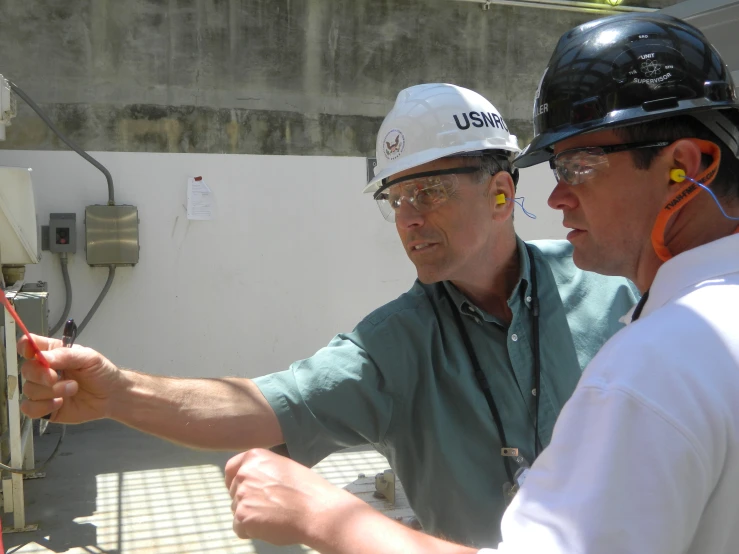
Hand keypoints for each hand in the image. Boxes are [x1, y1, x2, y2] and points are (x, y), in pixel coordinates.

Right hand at [19, 333, 127, 422]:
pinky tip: (60, 403)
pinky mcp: (45, 408)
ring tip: (72, 389)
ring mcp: (43, 390)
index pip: (29, 345)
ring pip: (29, 389)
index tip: (31, 352)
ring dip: (51, 391)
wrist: (112, 396)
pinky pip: (29, 409)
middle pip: (26, 369)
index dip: (25, 346)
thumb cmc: (101, 372)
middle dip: (40, 374)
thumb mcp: (89, 358)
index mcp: (53, 353)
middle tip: (56, 377)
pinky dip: (43, 406)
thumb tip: (41, 357)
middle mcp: (44, 370)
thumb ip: (65, 355)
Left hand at [225, 448, 364, 545]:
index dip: (234, 482)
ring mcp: (241, 495)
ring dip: (250, 516)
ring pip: (236, 511)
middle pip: (234, 492)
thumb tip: (250, 483)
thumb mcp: (283, 467)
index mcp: (254, 457)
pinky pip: (239, 528)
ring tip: (273, 515)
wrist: (317, 510)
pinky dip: (251, 531)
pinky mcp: (242, 516)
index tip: (242, 490)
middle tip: (269, 506)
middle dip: (247, 501)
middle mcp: (244, 473)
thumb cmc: (306, 490)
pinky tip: (269, 526)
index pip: (231, 469)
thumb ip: (262, 471)